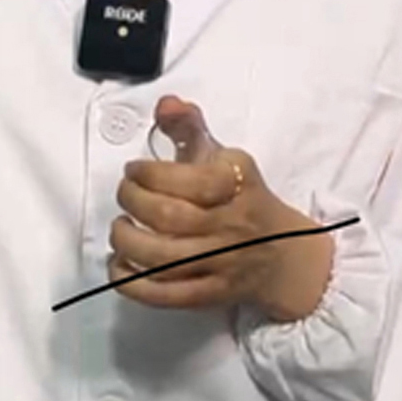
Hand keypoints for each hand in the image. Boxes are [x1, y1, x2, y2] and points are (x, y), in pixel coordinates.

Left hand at [107, 96, 334, 321]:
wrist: (283, 255)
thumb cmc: (243, 197)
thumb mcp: (222, 156)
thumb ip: (189, 125)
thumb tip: (165, 104)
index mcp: (237, 183)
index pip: (190, 180)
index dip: (150, 173)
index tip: (133, 169)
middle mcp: (232, 224)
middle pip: (172, 218)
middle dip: (134, 202)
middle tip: (124, 193)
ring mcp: (222, 264)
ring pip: (166, 260)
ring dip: (128, 243)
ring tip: (119, 228)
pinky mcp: (211, 296)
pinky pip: (166, 296)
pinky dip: (133, 284)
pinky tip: (118, 265)